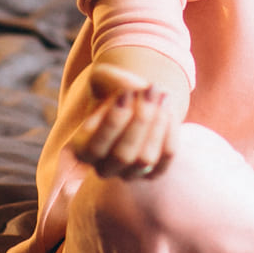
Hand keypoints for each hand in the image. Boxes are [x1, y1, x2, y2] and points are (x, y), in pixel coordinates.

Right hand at [68, 60, 182, 179]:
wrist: (138, 100)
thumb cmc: (115, 89)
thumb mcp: (105, 78)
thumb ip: (112, 82)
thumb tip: (133, 91)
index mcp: (83, 150)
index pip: (95, 147)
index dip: (112, 122)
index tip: (126, 93)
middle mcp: (104, 168)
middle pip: (123, 155)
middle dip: (140, 120)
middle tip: (151, 90)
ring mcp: (130, 174)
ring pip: (145, 159)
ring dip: (157, 123)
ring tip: (162, 96)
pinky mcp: (154, 172)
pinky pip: (166, 156)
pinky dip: (170, 131)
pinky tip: (168, 108)